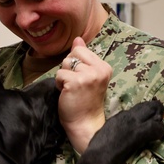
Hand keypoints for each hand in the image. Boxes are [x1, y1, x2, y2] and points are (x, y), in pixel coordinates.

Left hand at [55, 37, 111, 153]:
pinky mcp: (75, 82)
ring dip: (63, 77)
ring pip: (65, 63)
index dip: (76, 64)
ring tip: (72, 90)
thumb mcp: (88, 76)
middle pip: (73, 54)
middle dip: (69, 68)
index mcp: (104, 67)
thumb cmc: (85, 102)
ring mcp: (88, 75)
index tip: (81, 80)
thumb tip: (77, 39)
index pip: (81, 50)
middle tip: (75, 85)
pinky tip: (67, 94)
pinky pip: (59, 74)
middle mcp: (99, 69)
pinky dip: (59, 84)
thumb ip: (84, 57)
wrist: (85, 123)